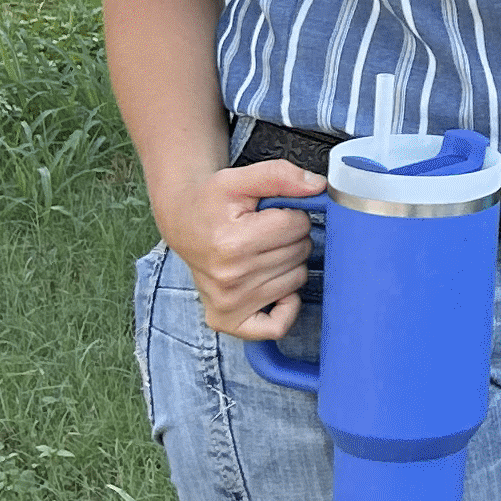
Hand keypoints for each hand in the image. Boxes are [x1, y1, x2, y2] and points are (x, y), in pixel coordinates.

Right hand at [152, 158, 326, 341]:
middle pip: (299, 253)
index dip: (292, 214)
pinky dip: (286, 306)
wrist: (182, 223)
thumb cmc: (212, 202)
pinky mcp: (227, 320)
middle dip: (291, 237)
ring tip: (263, 251)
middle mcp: (230, 277)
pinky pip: (278, 325)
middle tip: (267, 231)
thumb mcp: (239, 178)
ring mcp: (229, 303)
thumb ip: (279, 175)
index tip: (271, 213)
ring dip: (289, 263)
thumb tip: (317, 186)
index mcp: (232, 243)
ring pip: (297, 280)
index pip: (296, 225)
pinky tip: (275, 287)